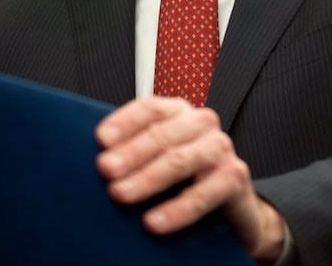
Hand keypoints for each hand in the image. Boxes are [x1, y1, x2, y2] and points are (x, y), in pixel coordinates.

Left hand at [96, 97, 285, 262]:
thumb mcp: (158, 159)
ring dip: (147, 178)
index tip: (101, 139)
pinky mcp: (234, 177)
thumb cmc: (185, 179)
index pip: (149, 108)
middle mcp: (201, 124)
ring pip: (180, 160)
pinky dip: (176, 210)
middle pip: (162, 134)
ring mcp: (220, 148)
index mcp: (178, 112)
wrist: (229, 205)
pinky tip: (154, 222)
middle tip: (106, 170)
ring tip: (120, 194)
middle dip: (130, 153)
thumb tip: (96, 162)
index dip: (124, 122)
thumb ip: (133, 153)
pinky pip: (203, 194)